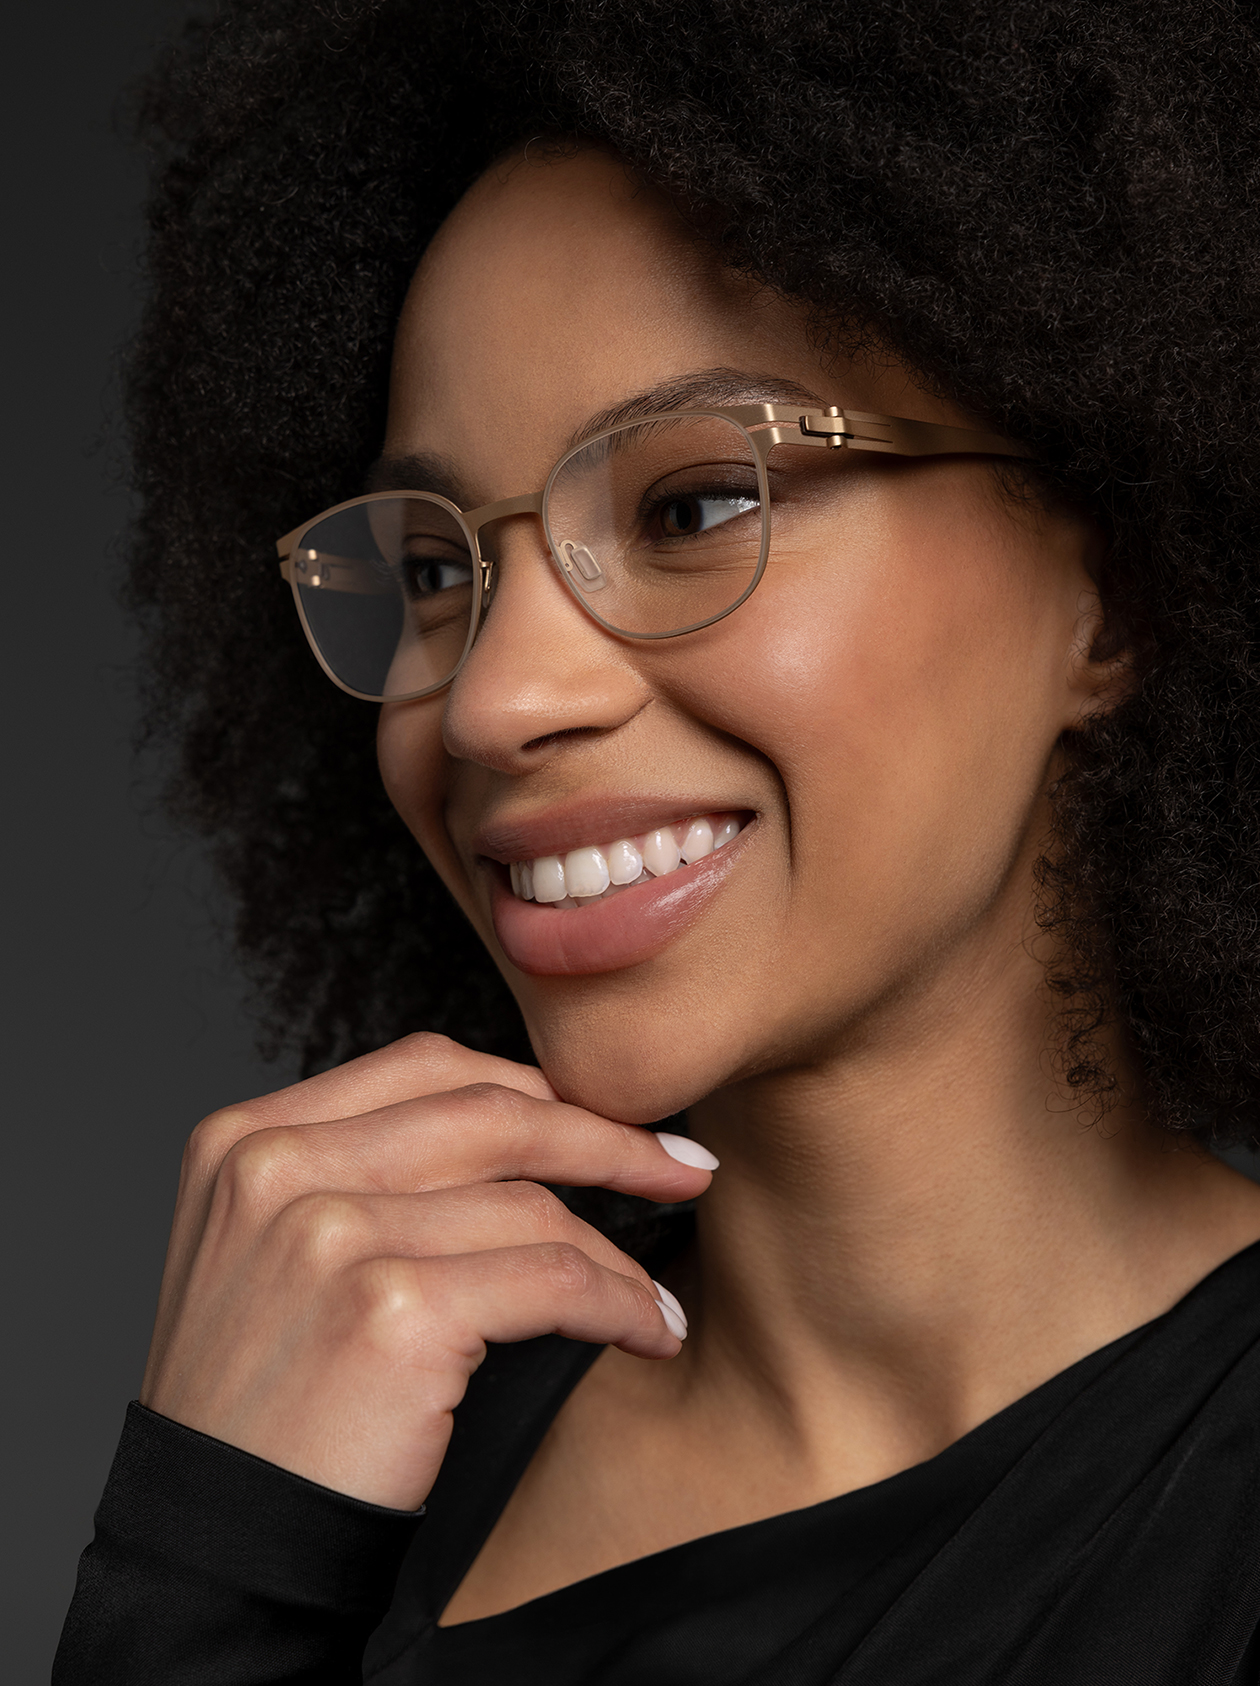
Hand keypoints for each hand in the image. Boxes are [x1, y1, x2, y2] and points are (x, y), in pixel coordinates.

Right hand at [139, 1033, 713, 1508]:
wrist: (212, 1550)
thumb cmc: (259, 1410)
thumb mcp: (272, 1253)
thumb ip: (360, 1176)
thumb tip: (523, 1130)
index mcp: (247, 1138)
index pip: (425, 1067)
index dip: (534, 1087)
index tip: (604, 1117)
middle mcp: (279, 1167)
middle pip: (489, 1113)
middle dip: (605, 1138)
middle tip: (680, 1167)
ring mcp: (330, 1232)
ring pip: (531, 1206)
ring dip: (617, 1251)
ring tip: (650, 1295)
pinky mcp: (388, 1309)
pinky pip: (552, 1279)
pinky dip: (618, 1303)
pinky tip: (645, 1328)